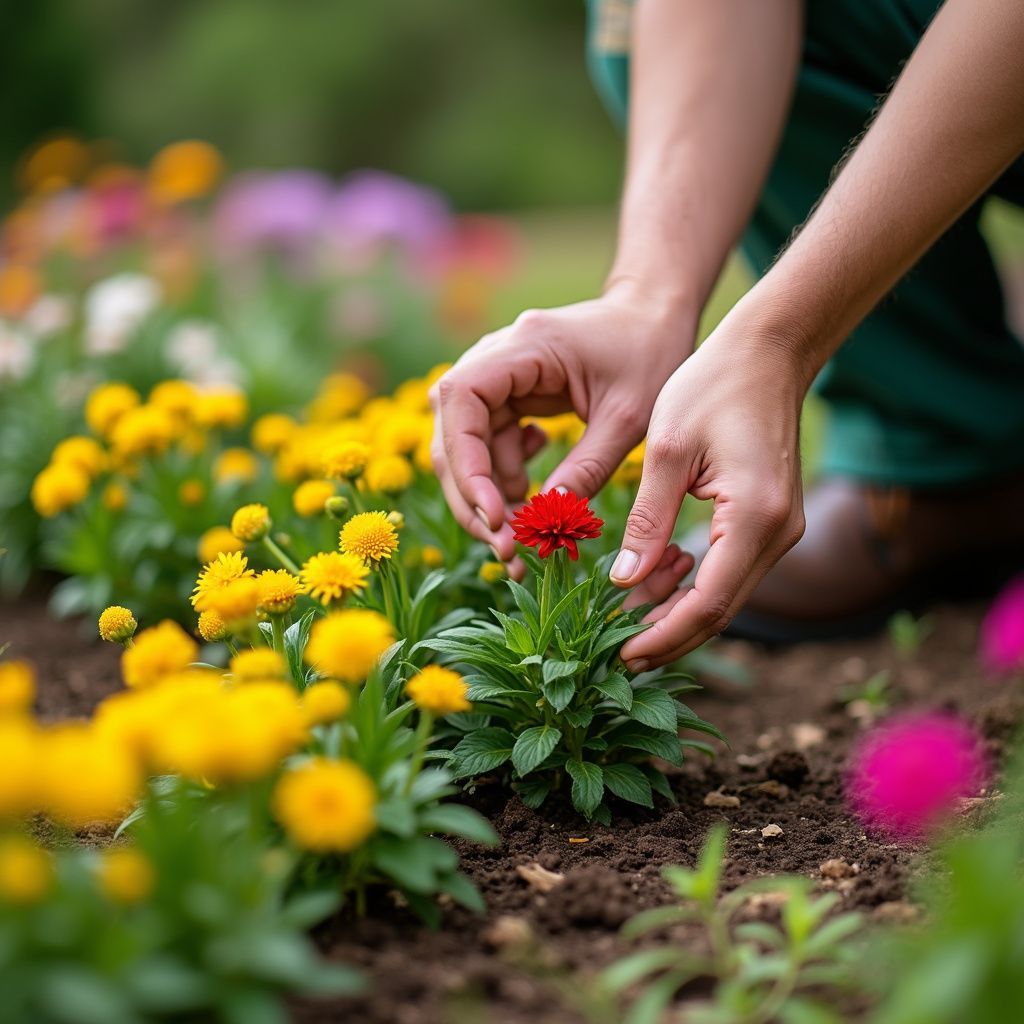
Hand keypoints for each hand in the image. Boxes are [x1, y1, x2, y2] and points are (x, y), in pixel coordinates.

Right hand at [429, 285, 694, 561]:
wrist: (655, 317)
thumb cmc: (650, 353)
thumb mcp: (629, 417)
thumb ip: (588, 466)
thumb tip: (546, 516)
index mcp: (525, 346)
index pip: (461, 399)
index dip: (466, 461)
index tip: (493, 513)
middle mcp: (496, 357)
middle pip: (453, 431)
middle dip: (472, 495)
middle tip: (504, 547)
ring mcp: (498, 378)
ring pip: (466, 447)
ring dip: (489, 495)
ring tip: (527, 533)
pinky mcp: (508, 397)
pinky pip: (489, 446)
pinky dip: (505, 479)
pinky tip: (536, 485)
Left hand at [609, 314, 808, 668]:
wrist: (768, 352)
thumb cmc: (713, 387)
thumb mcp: (668, 451)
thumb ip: (648, 521)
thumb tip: (624, 582)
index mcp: (755, 518)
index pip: (708, 604)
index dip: (664, 637)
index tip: (622, 656)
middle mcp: (778, 533)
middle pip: (721, 610)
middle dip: (669, 635)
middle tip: (618, 652)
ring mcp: (781, 529)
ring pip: (726, 593)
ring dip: (678, 610)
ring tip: (625, 613)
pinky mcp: (771, 520)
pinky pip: (731, 568)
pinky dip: (693, 581)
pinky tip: (657, 572)